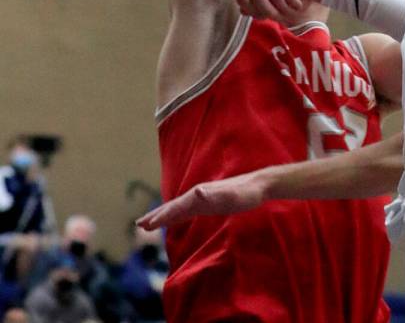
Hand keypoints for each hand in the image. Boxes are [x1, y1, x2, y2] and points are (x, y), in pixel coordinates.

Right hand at [137, 171, 271, 229]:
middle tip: (139, 225)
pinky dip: (177, 216)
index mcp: (199, 194)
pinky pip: (188, 210)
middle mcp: (198, 194)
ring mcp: (203, 197)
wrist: (259, 186)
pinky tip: (174, 220)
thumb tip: (197, 192)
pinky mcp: (209, 203)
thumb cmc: (246, 193)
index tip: (145, 226)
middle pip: (173, 206)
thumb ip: (214, 194)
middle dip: (156, 215)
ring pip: (178, 208)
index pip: (176, 207)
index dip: (161, 217)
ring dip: (163, 215)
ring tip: (149, 224)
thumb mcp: (231, 196)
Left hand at [237, 0, 328, 18]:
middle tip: (282, 18)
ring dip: (284, 8)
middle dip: (270, 11)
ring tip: (293, 10)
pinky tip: (298, 4)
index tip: (268, 17)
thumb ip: (260, 8)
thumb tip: (243, 10)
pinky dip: (293, 2)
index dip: (253, 11)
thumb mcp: (277, 7)